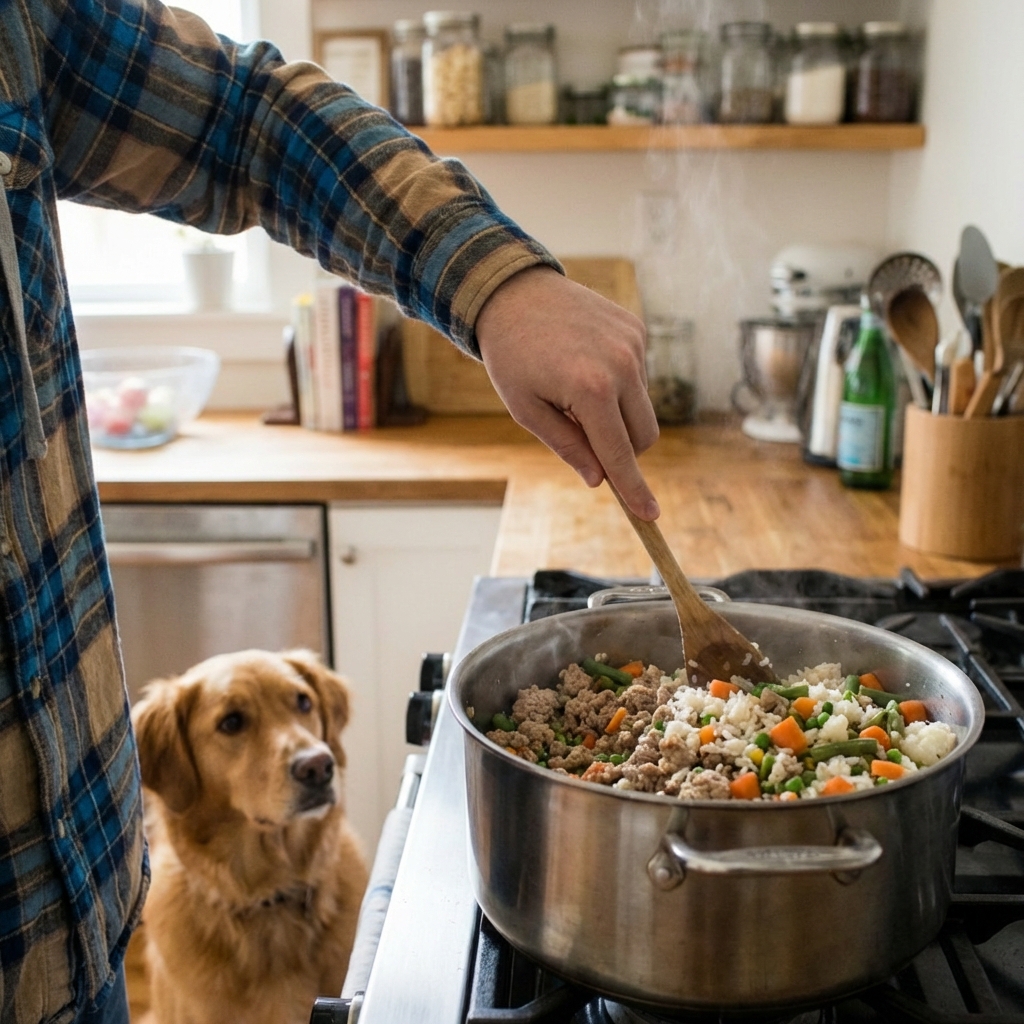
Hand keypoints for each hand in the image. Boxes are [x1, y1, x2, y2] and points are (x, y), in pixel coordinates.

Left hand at [475, 266, 660, 519]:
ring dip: (617, 413)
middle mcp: (621, 365)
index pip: (620, 454)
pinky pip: (639, 375)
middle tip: (583, 436)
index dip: (634, 489)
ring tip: (574, 388)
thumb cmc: (512, 356)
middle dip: (622, 449)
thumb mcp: (526, 411)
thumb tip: (600, 479)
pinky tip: (585, 363)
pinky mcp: (636, 329)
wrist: (513, 293)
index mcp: (590, 390)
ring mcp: (633, 344)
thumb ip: (568, 447)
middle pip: (644, 435)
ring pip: (643, 406)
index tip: (649, 515)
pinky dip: (619, 383)